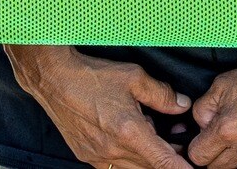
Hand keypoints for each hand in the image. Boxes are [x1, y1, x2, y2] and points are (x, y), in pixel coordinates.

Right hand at [6, 45, 194, 168]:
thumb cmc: (92, 76)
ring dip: (147, 160)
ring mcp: (98, 158)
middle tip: (178, 144)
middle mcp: (113, 151)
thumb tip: (181, 106)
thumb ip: (162, 95)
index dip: (181, 168)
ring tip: (152, 137)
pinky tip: (130, 137)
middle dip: (166, 160)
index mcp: (129, 133)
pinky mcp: (87, 157)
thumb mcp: (134, 78)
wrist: (54, 80)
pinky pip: (115, 166)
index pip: (163, 163)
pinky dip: (129, 158)